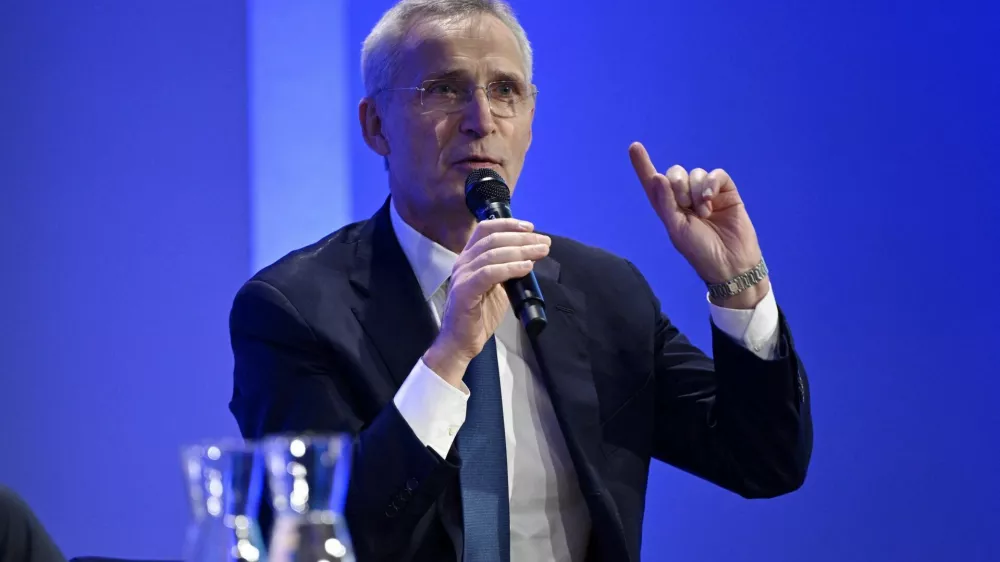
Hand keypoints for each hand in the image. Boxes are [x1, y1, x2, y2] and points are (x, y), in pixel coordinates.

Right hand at [423, 219, 550, 387]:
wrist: (461, 342)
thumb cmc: (479, 316)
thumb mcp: (496, 288)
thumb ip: (506, 271)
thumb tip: (529, 258)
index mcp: (469, 258)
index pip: (485, 229)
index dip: (508, 224)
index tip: (531, 228)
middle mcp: (463, 262)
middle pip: (493, 239)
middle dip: (522, 238)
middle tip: (544, 242)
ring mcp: (462, 276)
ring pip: (492, 254)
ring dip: (521, 250)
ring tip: (541, 252)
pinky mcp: (464, 291)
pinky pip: (489, 274)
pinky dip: (510, 268)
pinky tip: (526, 267)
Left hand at [628, 142, 768, 307]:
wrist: (730, 263)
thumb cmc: (699, 250)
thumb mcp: (676, 229)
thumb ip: (665, 203)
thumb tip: (658, 176)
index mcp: (668, 208)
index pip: (653, 183)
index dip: (643, 165)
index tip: (634, 146)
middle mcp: (685, 198)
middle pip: (674, 173)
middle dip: (677, 184)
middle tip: (685, 206)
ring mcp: (706, 193)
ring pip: (696, 173)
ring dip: (697, 191)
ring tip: (704, 213)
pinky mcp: (726, 192)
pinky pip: (716, 175)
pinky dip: (711, 184)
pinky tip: (711, 200)